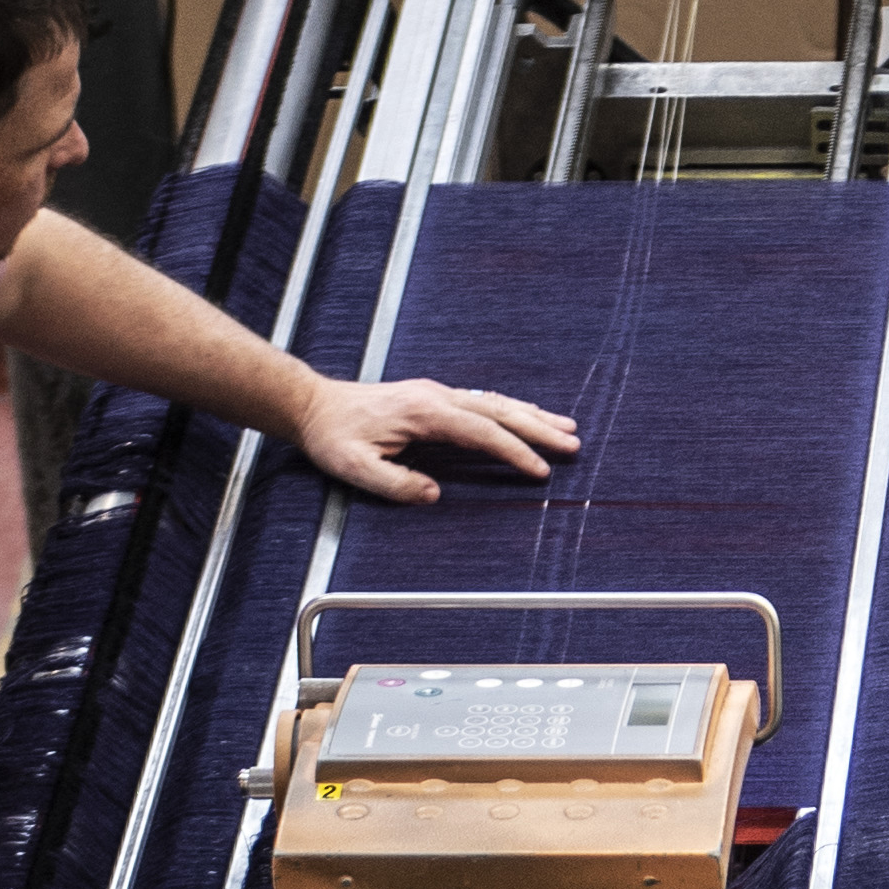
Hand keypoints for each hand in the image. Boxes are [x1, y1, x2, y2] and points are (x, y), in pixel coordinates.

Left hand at [295, 377, 580, 501]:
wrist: (315, 405)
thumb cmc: (333, 437)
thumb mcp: (356, 468)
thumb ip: (396, 483)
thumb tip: (435, 493)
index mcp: (425, 413)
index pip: (482, 432)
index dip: (514, 451)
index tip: (540, 469)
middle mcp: (437, 398)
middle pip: (500, 411)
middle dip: (539, 428)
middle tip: (573, 442)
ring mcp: (437, 394)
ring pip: (496, 402)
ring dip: (532, 415)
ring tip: (565, 427)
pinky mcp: (434, 397)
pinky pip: (483, 401)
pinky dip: (511, 410)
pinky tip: (525, 416)